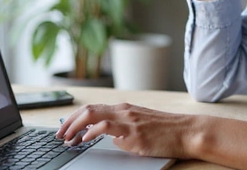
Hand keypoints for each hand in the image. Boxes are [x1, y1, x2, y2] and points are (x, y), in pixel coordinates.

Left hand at [56, 103, 196, 158]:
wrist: (187, 132)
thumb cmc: (167, 132)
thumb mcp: (141, 127)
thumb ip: (123, 130)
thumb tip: (110, 138)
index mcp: (124, 109)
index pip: (92, 108)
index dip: (74, 118)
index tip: (64, 128)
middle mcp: (124, 110)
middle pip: (88, 109)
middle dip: (68, 121)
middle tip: (59, 134)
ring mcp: (128, 119)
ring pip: (93, 114)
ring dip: (75, 127)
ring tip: (67, 139)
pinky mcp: (134, 131)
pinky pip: (106, 126)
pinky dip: (91, 132)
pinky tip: (85, 139)